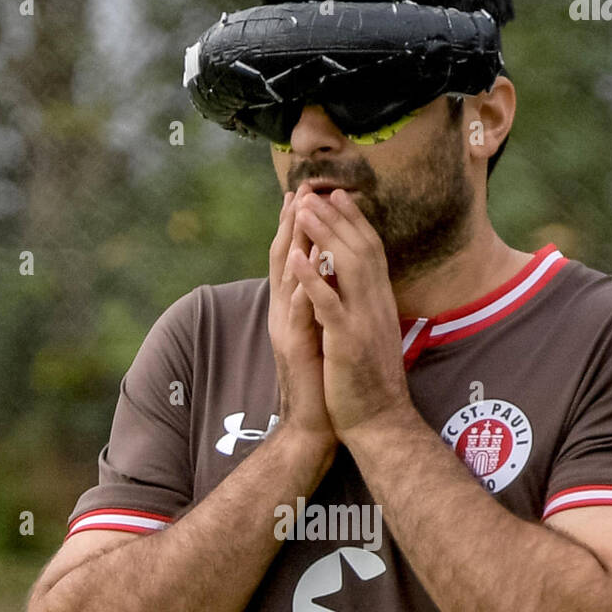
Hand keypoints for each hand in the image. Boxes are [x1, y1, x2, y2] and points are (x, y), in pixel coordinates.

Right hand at [268, 185, 337, 458]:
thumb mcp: (320, 336)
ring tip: (299, 208)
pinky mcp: (296, 347)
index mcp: (293, 310)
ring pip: (287, 277)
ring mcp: (287, 330)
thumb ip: (318, 307)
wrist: (315, 425)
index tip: (306, 194)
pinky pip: (299, 308)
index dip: (297, 226)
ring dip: (293, 241)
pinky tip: (308, 260)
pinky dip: (303, 282)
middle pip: (284, 258)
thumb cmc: (322, 382)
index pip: (294, 259)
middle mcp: (284, 314)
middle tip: (298, 186)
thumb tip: (327, 280)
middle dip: (291, 221)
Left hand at [288, 187, 413, 439]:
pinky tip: (296, 259)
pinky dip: (312, 278)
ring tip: (302, 209)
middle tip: (315, 189)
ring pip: (347, 265)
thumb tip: (360, 288)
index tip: (337, 196)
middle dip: (336, 216)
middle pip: (360, 247)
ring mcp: (364, 322)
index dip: (353, 221)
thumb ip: (365, 308)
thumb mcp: (370, 337)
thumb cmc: (370, 384)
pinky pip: (328, 304)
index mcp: (380, 304)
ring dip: (324, 234)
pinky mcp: (348, 342)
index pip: (369, 251)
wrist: (379, 422)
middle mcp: (376, 305)